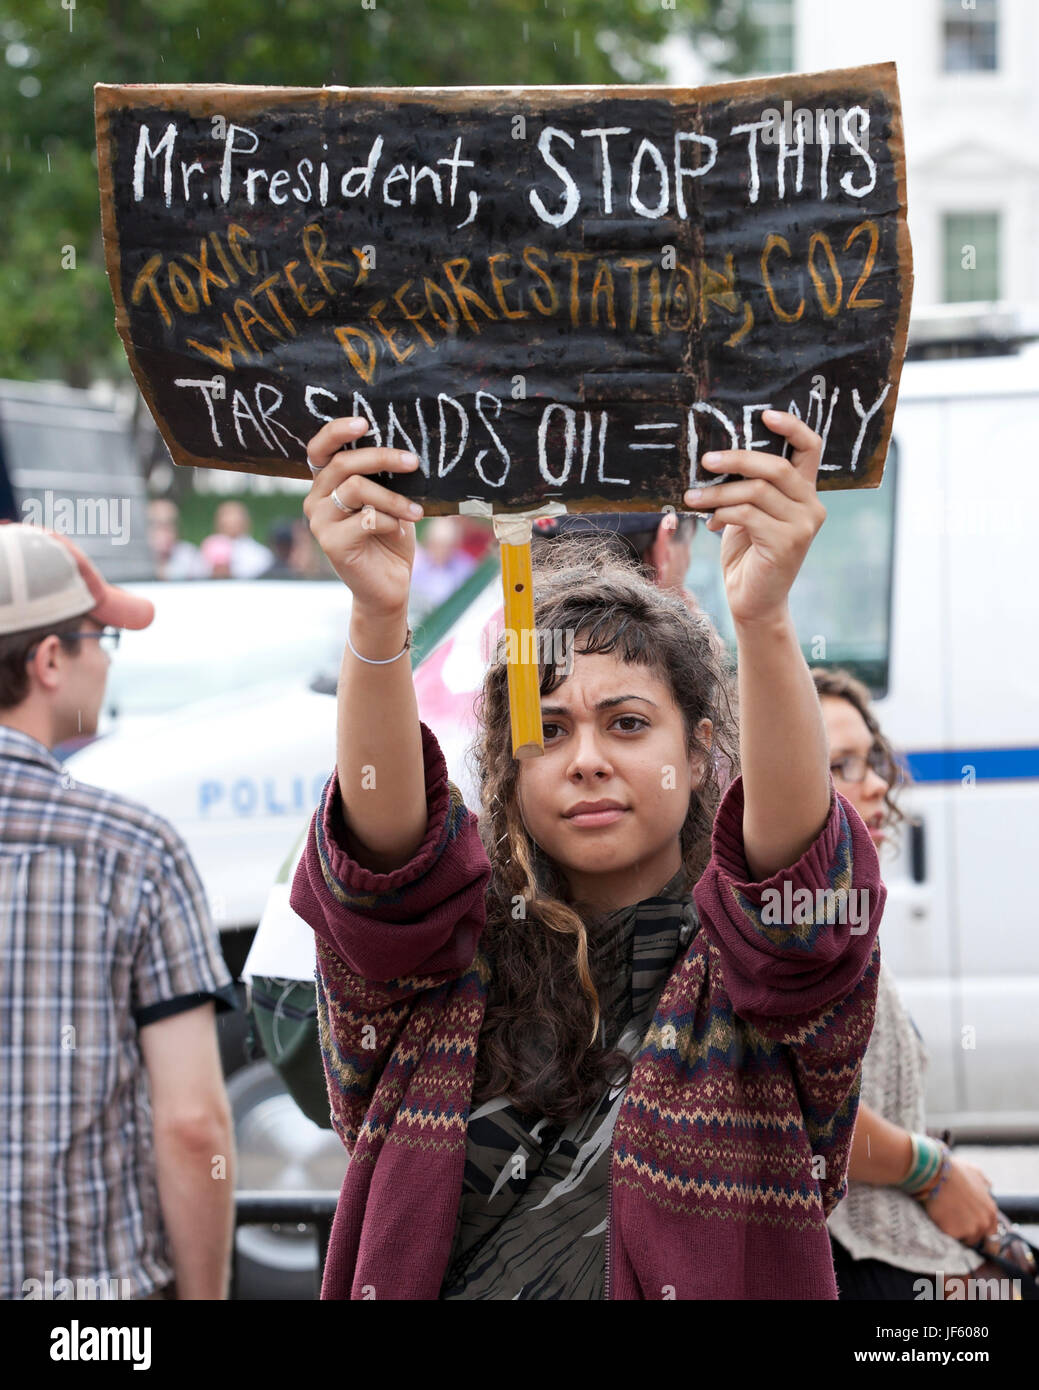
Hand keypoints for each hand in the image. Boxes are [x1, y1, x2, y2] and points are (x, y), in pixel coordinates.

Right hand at [302, 417, 422, 616]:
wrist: (389, 586)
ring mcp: (320, 522)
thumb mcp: (389, 501)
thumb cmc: (389, 538)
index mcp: (327, 484)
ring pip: (356, 489)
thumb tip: (402, 450)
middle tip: (413, 462)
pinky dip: (390, 520)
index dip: (337, 431)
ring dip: (393, 497)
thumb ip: (383, 477)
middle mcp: (316, 500)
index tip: (365, 423)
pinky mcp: (332, 544)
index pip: (320, 449)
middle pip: (344, 464)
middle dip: (382, 458)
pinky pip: (367, 518)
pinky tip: (399, 529)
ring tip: (415, 511)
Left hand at [683, 410, 825, 626]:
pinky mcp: (787, 544)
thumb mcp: (747, 513)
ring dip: (718, 492)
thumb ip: (746, 487)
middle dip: (736, 459)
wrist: (753, 602)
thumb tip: (716, 458)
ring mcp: (803, 526)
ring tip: (693, 498)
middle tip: (705, 461)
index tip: (765, 414)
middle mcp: (811, 506)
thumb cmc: (748, 555)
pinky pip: (747, 515)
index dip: (791, 427)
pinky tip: (708, 522)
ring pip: (757, 490)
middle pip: (776, 466)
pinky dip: (722, 514)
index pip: (810, 448)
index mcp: (804, 492)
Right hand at [924, 1159, 999, 1245]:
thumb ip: (985, 1184)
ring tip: (947, 1215)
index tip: (973, 1228)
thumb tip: (988, 1187)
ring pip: (964, 1238)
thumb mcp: (976, 1173)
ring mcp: (969, 1230)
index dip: (981, 1230)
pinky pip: (949, 1235)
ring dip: (957, 1231)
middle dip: (968, 1232)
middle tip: (956, 1220)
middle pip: (978, 1238)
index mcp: (991, 1211)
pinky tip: (939, 1215)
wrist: (935, 1174)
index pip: (991, 1232)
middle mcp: (983, 1223)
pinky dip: (944, 1228)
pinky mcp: (953, 1232)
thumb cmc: (954, 1171)